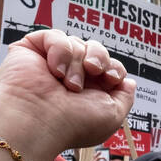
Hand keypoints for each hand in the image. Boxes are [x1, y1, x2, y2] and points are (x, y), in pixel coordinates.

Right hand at [0, 29, 134, 160]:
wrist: (40, 122)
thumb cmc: (74, 123)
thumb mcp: (113, 114)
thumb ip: (125, 96)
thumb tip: (129, 81)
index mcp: (89, 90)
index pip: (109, 66)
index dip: (115, 67)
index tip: (111, 78)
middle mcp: (70, 75)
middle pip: (96, 49)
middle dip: (99, 58)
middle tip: (92, 71)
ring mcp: (51, 62)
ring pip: (76, 43)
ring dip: (77, 63)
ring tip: (68, 83)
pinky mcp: (32, 50)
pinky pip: (54, 36)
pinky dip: (60, 51)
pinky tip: (54, 71)